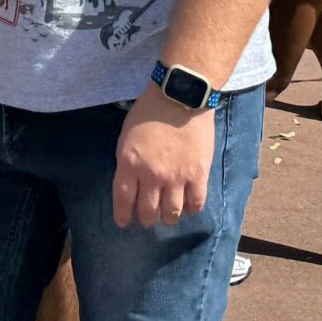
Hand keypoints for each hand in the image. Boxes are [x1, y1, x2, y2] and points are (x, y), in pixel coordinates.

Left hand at [113, 88, 218, 228]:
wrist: (180, 97)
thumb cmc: (149, 111)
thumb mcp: (127, 135)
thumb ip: (128, 162)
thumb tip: (131, 183)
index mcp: (129, 163)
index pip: (123, 200)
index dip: (123, 216)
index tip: (124, 223)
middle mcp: (151, 175)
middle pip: (148, 211)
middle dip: (146, 219)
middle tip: (148, 219)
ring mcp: (176, 177)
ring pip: (172, 213)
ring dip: (168, 218)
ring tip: (168, 216)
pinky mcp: (198, 175)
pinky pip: (196, 204)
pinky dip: (191, 210)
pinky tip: (188, 207)